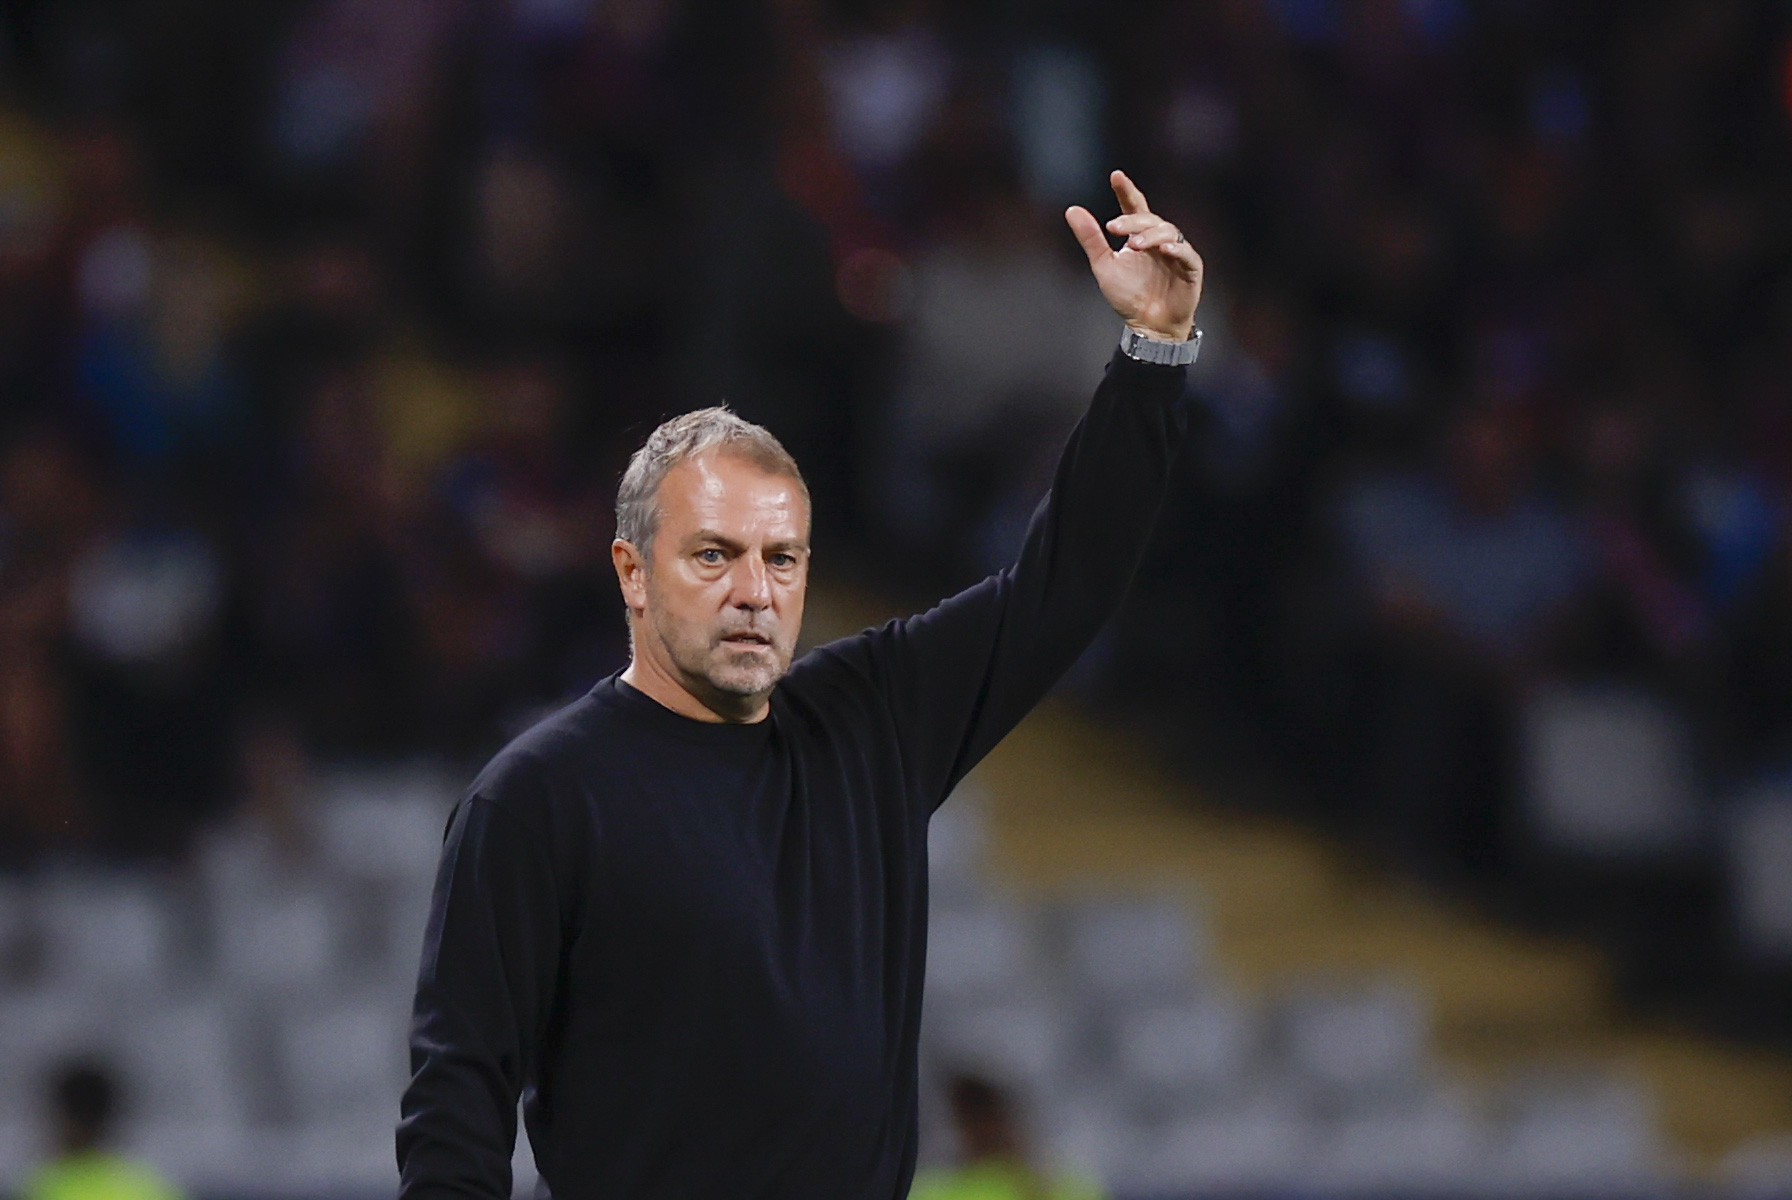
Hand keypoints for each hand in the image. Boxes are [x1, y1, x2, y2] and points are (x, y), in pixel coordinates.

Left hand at [1065, 170, 1202, 341]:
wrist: (1148, 327)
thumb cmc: (1129, 296)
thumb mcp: (1103, 266)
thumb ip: (1090, 239)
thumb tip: (1072, 209)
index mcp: (1140, 237)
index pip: (1135, 207)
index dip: (1126, 191)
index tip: (1116, 176)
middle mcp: (1159, 240)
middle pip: (1150, 219)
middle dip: (1133, 220)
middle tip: (1114, 228)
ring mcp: (1176, 253)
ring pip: (1169, 231)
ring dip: (1150, 235)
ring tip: (1133, 245)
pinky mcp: (1191, 269)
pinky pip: (1187, 254)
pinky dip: (1176, 249)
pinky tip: (1163, 249)